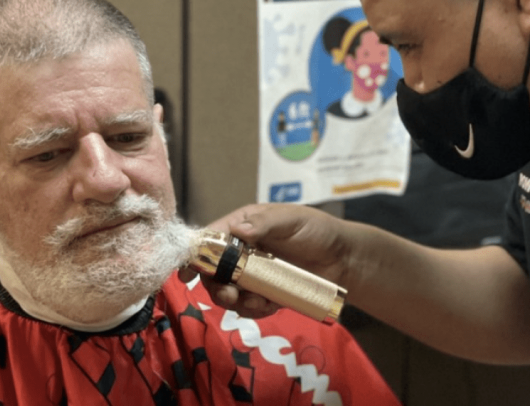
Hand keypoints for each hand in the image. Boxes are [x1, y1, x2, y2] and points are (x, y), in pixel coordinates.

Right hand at [178, 203, 349, 318]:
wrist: (343, 258)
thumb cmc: (316, 230)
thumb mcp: (292, 219)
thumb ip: (265, 222)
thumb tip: (239, 231)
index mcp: (243, 227)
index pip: (210, 239)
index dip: (194, 254)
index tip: (186, 272)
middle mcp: (242, 251)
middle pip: (213, 271)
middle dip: (216, 285)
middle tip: (229, 295)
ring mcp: (252, 274)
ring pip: (228, 292)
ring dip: (235, 301)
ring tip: (257, 302)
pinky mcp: (264, 294)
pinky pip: (249, 306)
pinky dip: (253, 310)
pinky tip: (268, 305)